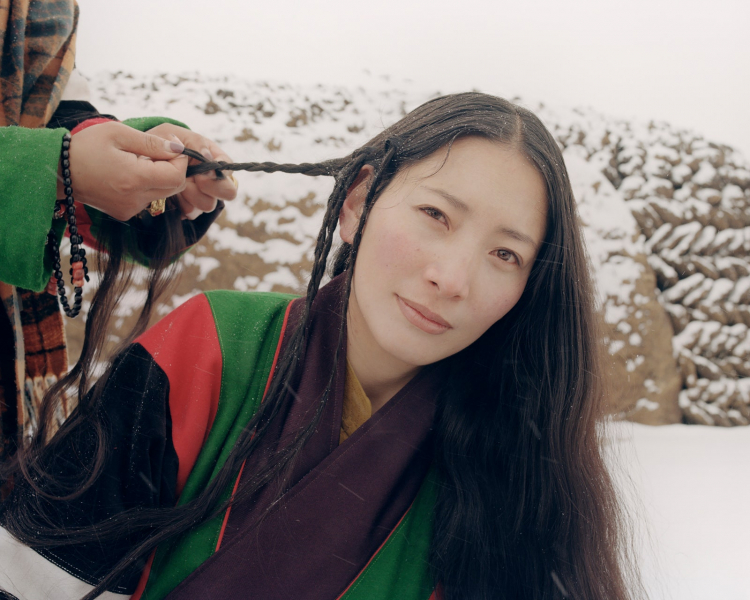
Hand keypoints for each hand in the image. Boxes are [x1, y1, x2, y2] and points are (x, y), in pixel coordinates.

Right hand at [64, 121, 188, 220]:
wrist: (56, 169)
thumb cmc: (86, 146)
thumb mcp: (118, 133)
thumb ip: (151, 142)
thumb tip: (178, 148)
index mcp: (134, 179)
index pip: (176, 176)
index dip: (180, 161)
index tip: (171, 147)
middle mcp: (135, 199)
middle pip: (174, 188)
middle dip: (172, 168)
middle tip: (156, 152)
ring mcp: (129, 209)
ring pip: (162, 194)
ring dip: (159, 177)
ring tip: (137, 161)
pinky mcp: (124, 213)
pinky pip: (147, 199)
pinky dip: (146, 186)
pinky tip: (128, 174)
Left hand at [146, 123, 237, 219]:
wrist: (139, 159)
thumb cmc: (159, 143)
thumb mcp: (173, 133)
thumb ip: (194, 142)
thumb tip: (208, 157)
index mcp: (212, 158)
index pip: (228, 168)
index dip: (219, 174)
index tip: (201, 174)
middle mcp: (212, 178)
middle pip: (228, 192)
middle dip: (211, 189)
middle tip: (193, 182)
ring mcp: (202, 194)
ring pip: (209, 205)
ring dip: (192, 197)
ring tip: (178, 186)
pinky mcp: (189, 206)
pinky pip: (192, 213)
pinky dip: (182, 205)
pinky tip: (172, 196)